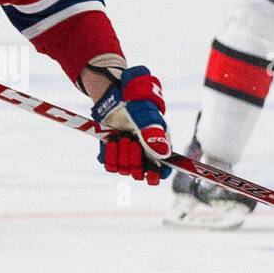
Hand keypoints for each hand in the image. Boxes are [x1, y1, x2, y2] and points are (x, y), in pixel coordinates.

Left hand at [90, 66, 171, 184]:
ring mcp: (127, 154)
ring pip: (125, 170)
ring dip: (122, 155)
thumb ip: (154, 133)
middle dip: (135, 159)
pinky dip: (110, 156)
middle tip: (131, 141)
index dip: (157, 176)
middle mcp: (143, 154)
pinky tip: (111, 142)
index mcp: (158, 146)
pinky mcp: (112, 153)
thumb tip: (164, 153)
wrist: (115, 96)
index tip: (151, 174)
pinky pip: (110, 166)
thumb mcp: (146, 115)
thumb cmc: (136, 103)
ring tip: (121, 137)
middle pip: (141, 173)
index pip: (162, 171)